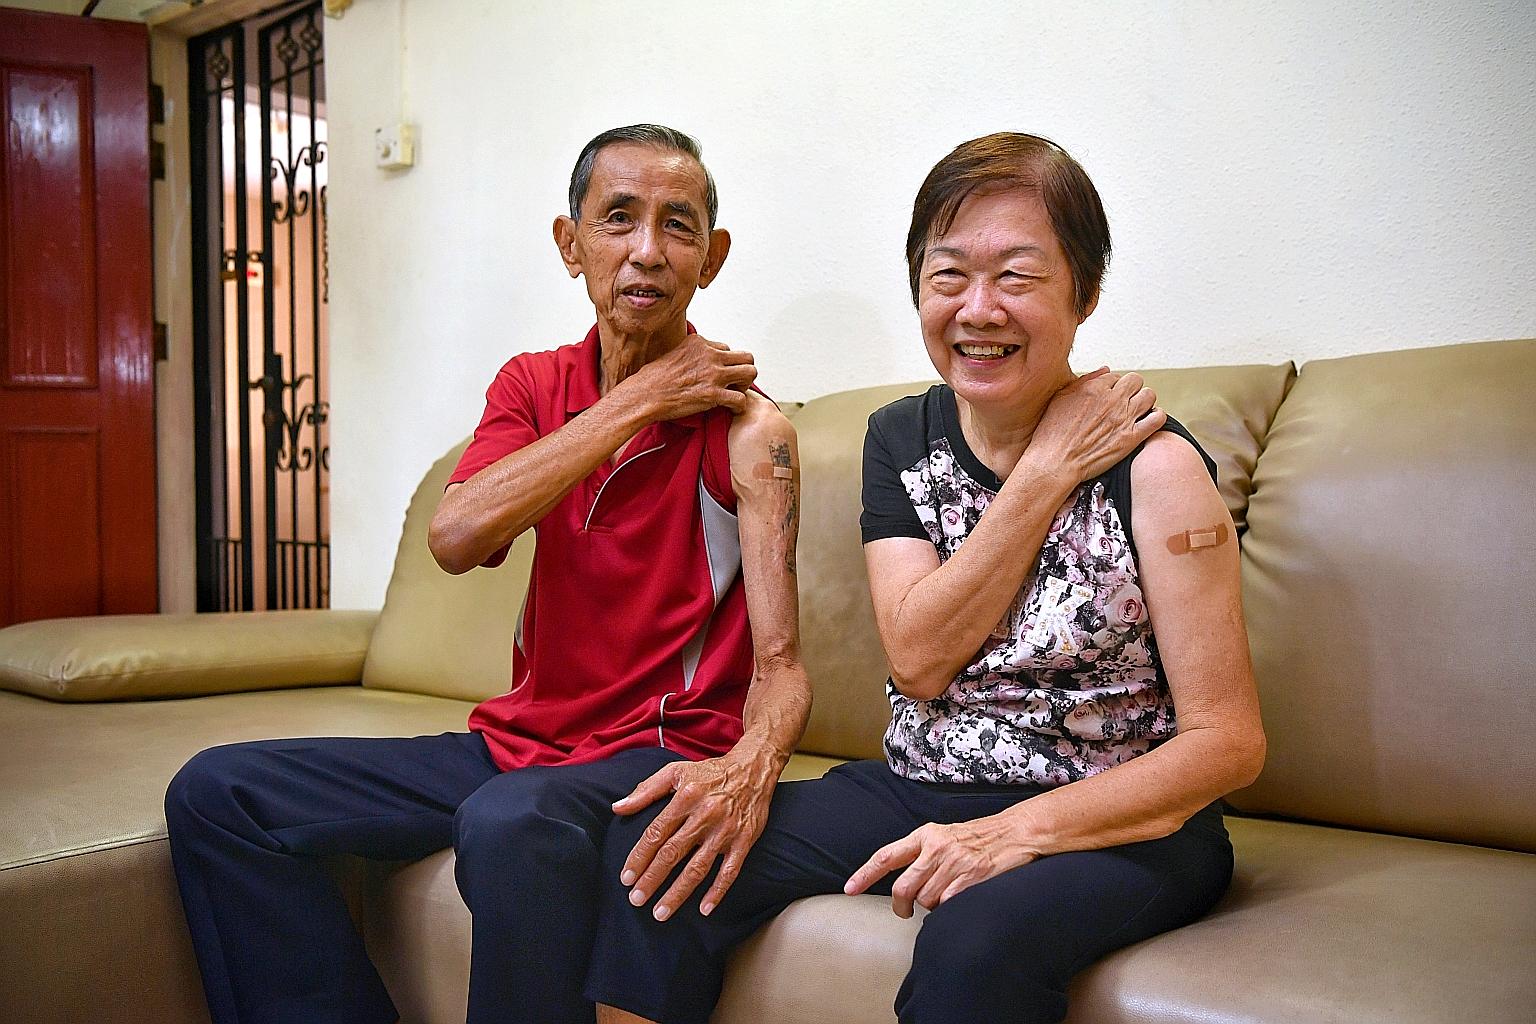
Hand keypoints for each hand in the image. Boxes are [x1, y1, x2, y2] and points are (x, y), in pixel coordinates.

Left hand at [612, 746, 779, 919]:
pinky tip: (704, 909)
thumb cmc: (710, 772)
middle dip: (652, 879)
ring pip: (698, 867)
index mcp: (686, 798)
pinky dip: (717, 891)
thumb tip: (618, 807)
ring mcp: (726, 831)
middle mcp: (705, 815)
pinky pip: (729, 871)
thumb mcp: (676, 772)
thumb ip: (646, 790)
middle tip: (636, 899)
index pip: (656, 833)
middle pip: (673, 853)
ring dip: (678, 893)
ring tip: (660, 912)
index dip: (639, 857)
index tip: (626, 878)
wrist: (753, 769)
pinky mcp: (744, 841)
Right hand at [625, 334, 757, 420]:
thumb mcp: (673, 353)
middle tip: (734, 383)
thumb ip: (690, 354)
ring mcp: (713, 374)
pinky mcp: (714, 394)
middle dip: (743, 370)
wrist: (645, 395)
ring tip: (735, 393)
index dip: (724, 363)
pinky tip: (733, 409)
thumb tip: (694, 360)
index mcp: (699, 343)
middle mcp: (709, 355)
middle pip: (745, 356)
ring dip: (746, 385)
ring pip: (750, 372)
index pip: (725, 349)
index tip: (718, 374)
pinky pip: (741, 399)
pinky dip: (740, 406)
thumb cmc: (652, 379)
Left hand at [844, 817, 1036, 918]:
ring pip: (926, 901)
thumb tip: (902, 883)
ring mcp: (954, 863)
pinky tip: (959, 898)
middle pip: (902, 888)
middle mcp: (936, 848)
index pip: (886, 856)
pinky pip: (947, 905)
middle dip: (900, 906)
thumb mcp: (944, 835)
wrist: (1016, 832)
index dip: (864, 874)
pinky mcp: (971, 878)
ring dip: (931, 906)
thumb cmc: (978, 837)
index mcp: (925, 835)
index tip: (849, 890)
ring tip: (945, 895)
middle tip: (905, 911)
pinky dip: (949, 908)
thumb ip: (922, 853)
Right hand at [1029, 368, 1165, 482]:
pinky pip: (1157, 418)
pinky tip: (1148, 420)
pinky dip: (1156, 416)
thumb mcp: (1061, 398)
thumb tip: (1105, 371)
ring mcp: (1124, 418)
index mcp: (1094, 388)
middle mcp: (1112, 400)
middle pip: (1135, 380)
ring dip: (1145, 401)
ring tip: (1137, 409)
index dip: (1113, 386)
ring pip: (1149, 395)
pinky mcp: (1132, 437)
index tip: (1109, 396)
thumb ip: (1085, 381)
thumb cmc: (1053, 433)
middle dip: (1131, 389)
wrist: (1056, 462)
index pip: (1115, 376)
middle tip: (1125, 400)